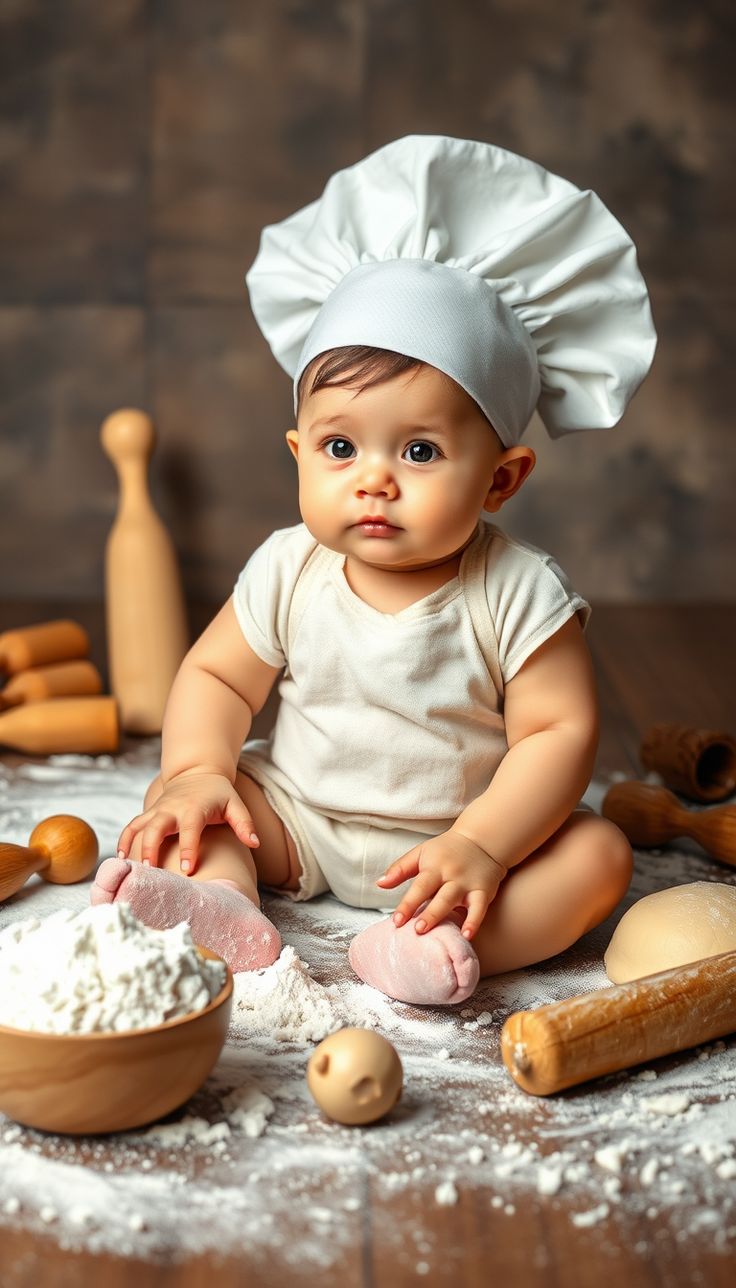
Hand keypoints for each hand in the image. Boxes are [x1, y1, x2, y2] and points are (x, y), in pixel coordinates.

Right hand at [116, 769, 258, 874]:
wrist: (197, 771)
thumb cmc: (218, 794)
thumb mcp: (235, 804)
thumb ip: (245, 823)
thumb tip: (255, 843)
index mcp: (194, 808)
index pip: (190, 829)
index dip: (188, 849)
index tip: (187, 870)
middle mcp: (172, 808)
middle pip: (156, 827)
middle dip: (151, 848)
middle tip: (150, 871)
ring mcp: (158, 810)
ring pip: (139, 826)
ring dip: (132, 845)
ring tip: (130, 867)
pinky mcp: (149, 813)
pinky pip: (132, 826)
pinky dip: (124, 840)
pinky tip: (122, 859)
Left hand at [376, 829, 505, 940]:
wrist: (481, 840)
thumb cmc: (445, 851)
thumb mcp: (421, 853)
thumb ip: (400, 869)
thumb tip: (379, 884)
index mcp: (434, 866)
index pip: (419, 886)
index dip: (407, 904)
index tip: (396, 921)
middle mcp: (451, 874)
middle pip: (438, 896)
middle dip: (428, 913)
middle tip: (416, 931)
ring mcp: (468, 884)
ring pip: (455, 901)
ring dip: (444, 916)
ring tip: (436, 935)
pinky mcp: (484, 891)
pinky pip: (479, 908)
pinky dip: (474, 922)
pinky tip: (467, 936)